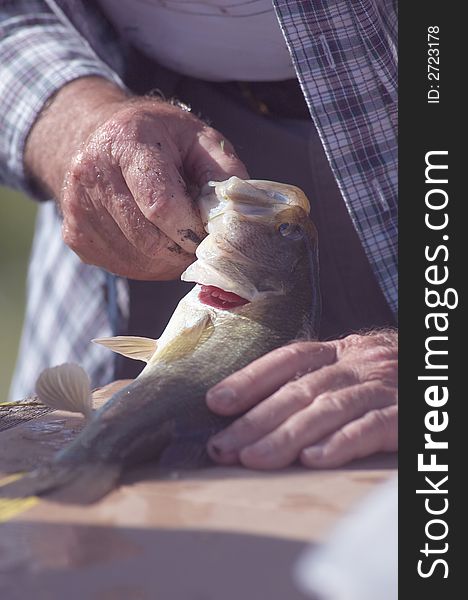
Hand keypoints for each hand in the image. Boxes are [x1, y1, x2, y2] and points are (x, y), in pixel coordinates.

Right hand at [25, 77, 247, 278]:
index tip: (208, 233)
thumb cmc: (159, 139)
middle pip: (149, 240)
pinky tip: (154, 239)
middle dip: (183, 249)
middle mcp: (92, 173)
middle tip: (198, 240)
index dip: (191, 230)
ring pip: (138, 261)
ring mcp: (78, 208)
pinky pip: (122, 267)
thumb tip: (235, 219)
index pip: (160, 206)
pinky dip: (148, 264)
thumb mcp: (199, 138)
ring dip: (168, 261)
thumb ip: (224, 173)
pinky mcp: (75, 235)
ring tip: (177, 237)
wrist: (101, 136)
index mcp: (126, 142)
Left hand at [206, 331, 396, 468]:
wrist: (436, 376)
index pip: (289, 358)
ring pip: (328, 409)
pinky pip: (370, 428)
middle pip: (300, 389)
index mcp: (342, 350)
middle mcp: (358, 363)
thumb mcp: (353, 368)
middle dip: (256, 420)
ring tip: (253, 460)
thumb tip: (256, 408)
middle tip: (222, 447)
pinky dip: (340, 443)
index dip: (250, 378)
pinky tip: (312, 461)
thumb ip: (315, 380)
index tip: (216, 402)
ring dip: (286, 436)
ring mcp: (382, 387)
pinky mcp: (405, 416)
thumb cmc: (388, 379)